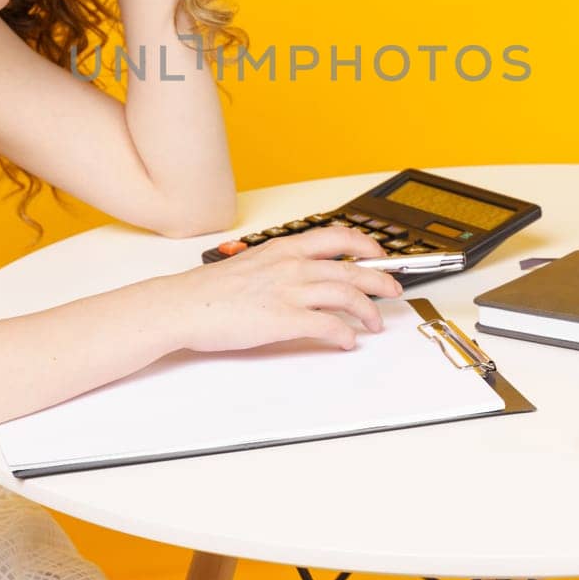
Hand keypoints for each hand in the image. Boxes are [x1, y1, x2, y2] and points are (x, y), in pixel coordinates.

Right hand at [160, 226, 405, 352]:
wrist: (184, 305)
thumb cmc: (210, 290)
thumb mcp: (250, 263)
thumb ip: (279, 266)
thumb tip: (300, 276)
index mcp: (284, 249)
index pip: (336, 238)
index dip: (364, 244)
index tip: (377, 252)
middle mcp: (292, 265)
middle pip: (352, 269)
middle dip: (380, 280)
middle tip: (394, 290)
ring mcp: (290, 292)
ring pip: (347, 296)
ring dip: (369, 312)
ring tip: (375, 324)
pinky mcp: (284, 320)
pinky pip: (328, 326)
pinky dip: (345, 334)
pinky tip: (348, 341)